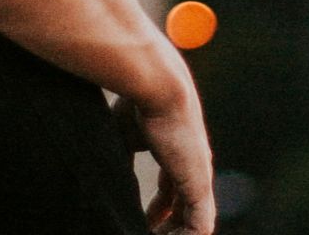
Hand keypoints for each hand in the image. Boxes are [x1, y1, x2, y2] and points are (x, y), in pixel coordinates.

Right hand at [114, 93, 214, 233]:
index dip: (159, 207)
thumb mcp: (124, 135)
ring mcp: (199, 176)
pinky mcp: (200, 185)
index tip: (141, 219)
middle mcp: (192, 166)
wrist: (158, 87)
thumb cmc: (138, 104)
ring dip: (174, 233)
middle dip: (166, 223)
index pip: (173, 187)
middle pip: (183, 205)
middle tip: (146, 233)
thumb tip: (108, 176)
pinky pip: (200, 226)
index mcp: (177, 151)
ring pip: (193, 219)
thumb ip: (122, 157)